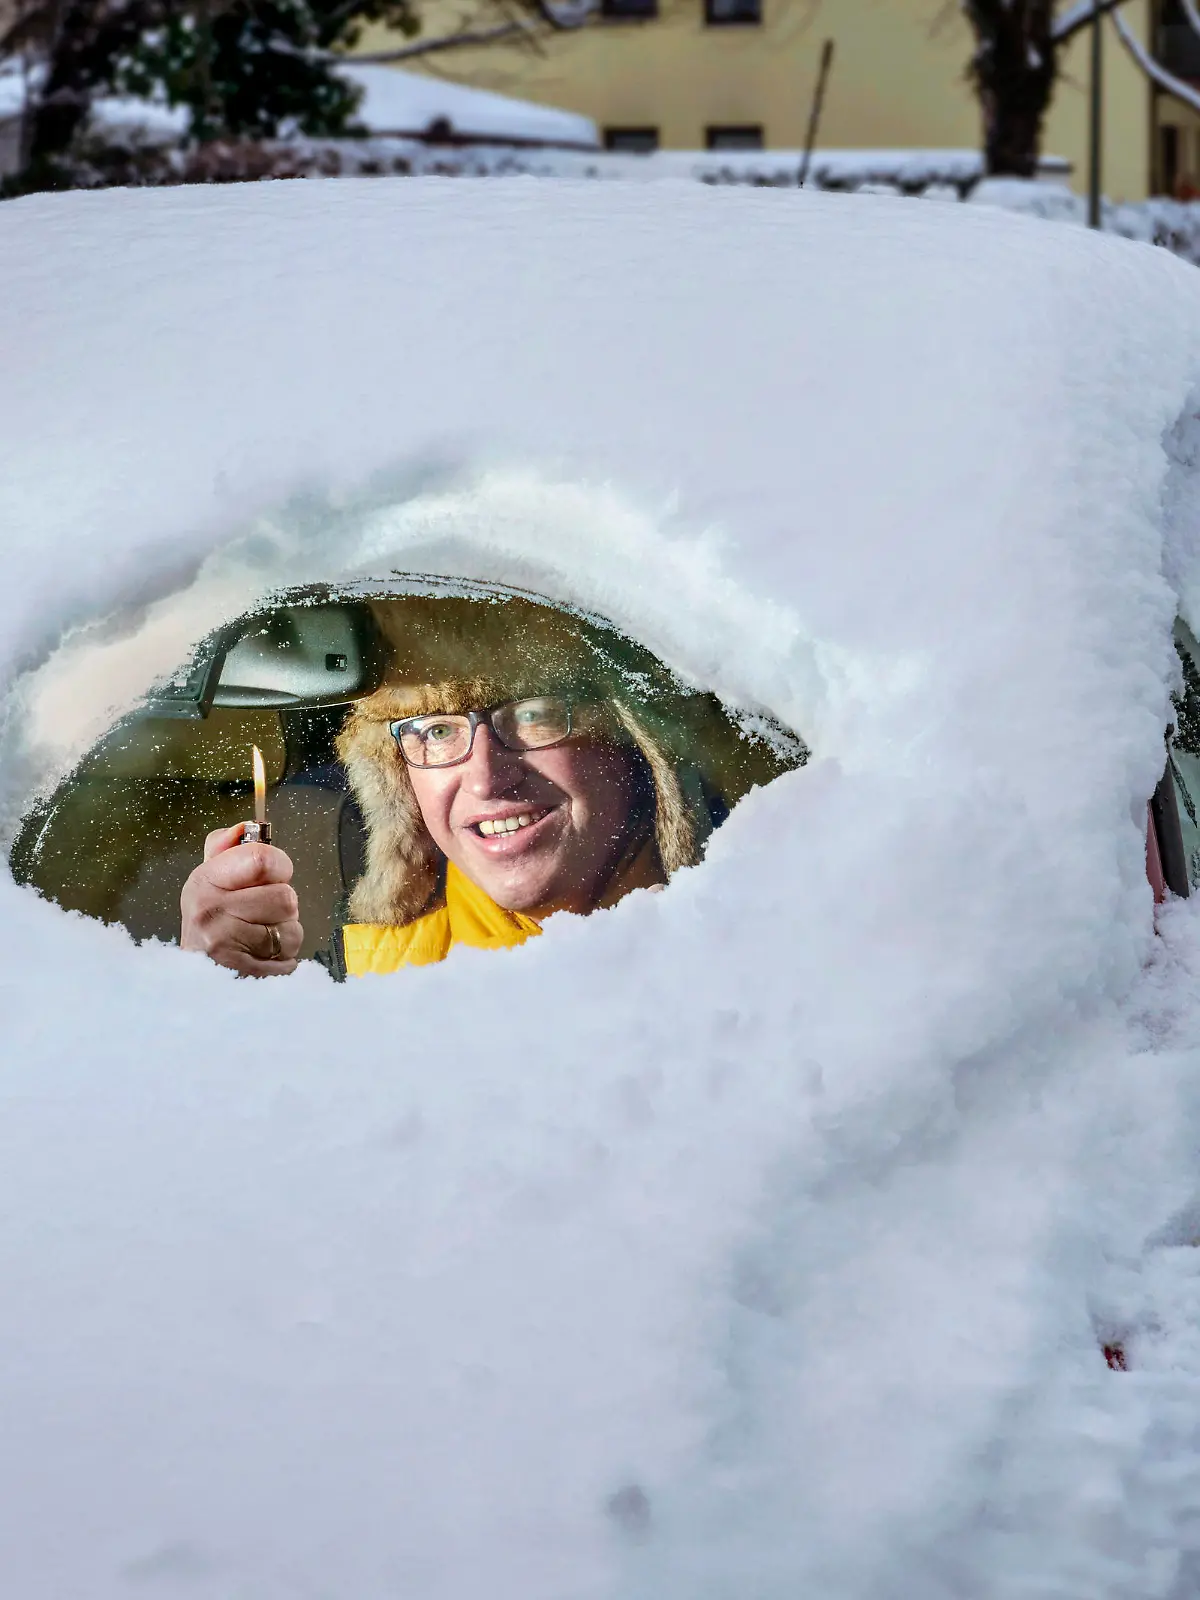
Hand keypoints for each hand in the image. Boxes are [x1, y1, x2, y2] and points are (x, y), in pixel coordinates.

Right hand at [180, 824, 302, 976]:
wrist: (191, 975)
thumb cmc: (211, 920)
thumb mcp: (209, 878)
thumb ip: (226, 847)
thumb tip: (243, 827)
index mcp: (204, 880)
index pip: (262, 859)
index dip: (279, 866)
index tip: (272, 876)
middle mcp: (210, 912)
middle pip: (285, 897)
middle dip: (282, 906)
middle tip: (261, 913)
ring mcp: (225, 947)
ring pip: (291, 931)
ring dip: (285, 935)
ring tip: (260, 937)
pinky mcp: (243, 975)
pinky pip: (290, 960)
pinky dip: (283, 960)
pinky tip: (261, 957)